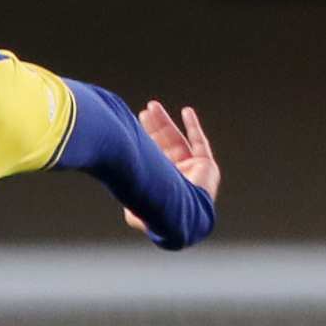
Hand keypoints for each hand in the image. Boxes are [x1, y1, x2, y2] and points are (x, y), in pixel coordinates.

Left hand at [124, 101, 219, 232]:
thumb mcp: (135, 210)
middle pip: (162, 146)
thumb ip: (127, 205)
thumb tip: (119, 192)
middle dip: (153, 128)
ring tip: (153, 106)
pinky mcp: (207, 166)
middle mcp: (176, 177)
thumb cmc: (160, 215)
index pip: (152, 157)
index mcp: (161, 185)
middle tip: (143, 112)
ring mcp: (192, 171)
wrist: (184, 219)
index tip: (134, 124)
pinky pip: (200, 141)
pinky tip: (186, 111)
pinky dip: (193, 126)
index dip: (144, 141)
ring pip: (176, 140)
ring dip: (165, 123)